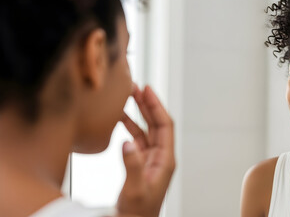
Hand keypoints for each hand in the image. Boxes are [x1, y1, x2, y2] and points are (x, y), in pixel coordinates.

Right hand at [117, 84, 174, 216]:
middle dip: (147, 104)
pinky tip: (121, 118)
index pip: (165, 125)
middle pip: (157, 123)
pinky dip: (130, 126)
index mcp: (166, 160)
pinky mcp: (141, 163)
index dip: (157, 106)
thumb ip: (132, 166)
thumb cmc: (138, 212)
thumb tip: (127, 142)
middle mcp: (161, 156)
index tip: (147, 89)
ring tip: (128, 96)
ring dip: (138, 113)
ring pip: (147, 129)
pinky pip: (137, 138)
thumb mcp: (135, 189)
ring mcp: (151, 159)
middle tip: (135, 87)